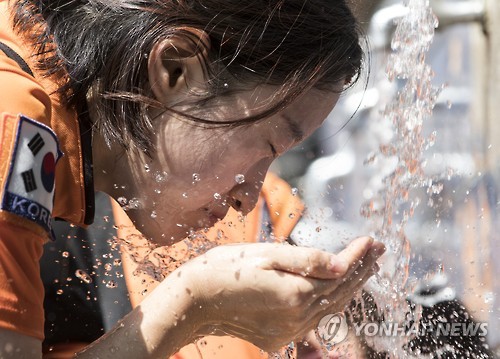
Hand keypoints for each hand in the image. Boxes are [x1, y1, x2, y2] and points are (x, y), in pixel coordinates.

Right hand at [183, 236, 383, 351]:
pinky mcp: (279, 337)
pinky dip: (330, 301)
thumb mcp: (264, 254)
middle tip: (378, 251)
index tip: (371, 239)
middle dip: (362, 269)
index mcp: (295, 293)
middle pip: (340, 291)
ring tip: (366, 267)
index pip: (338, 271)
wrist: (194, 303)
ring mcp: (289, 331)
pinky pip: (315, 319)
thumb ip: (305, 260)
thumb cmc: (224, 270)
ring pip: (331, 307)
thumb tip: (340, 263)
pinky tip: (336, 289)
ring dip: (350, 286)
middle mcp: (296, 317)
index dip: (357, 255)